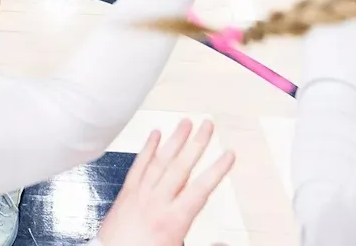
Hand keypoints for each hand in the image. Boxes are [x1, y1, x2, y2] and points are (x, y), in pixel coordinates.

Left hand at [96, 120, 233, 245]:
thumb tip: (225, 242)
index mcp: (173, 220)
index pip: (201, 189)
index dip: (217, 170)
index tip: (229, 154)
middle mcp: (157, 202)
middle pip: (181, 167)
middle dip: (196, 144)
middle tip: (208, 125)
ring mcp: (140, 194)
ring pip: (160, 161)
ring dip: (174, 140)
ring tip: (185, 122)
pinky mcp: (126, 192)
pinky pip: (138, 165)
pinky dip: (147, 148)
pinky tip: (154, 134)